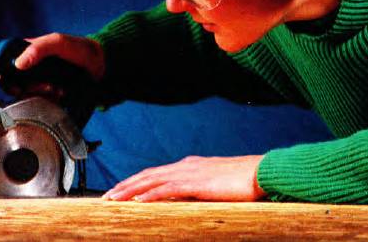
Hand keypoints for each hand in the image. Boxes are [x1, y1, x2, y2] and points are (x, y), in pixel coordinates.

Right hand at [5, 33, 104, 98]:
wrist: (102, 65)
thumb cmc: (80, 48)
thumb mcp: (58, 42)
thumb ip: (39, 48)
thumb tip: (18, 63)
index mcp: (28, 52)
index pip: (5, 67)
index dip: (6, 78)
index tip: (16, 85)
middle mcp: (31, 68)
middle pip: (13, 85)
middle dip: (27, 89)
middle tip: (43, 87)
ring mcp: (40, 81)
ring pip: (26, 96)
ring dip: (39, 95)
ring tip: (56, 90)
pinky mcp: (49, 93)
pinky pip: (40, 103)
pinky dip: (48, 101)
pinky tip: (60, 95)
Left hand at [102, 155, 265, 201]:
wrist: (260, 172)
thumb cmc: (242, 181)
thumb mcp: (215, 185)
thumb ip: (199, 190)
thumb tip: (185, 200)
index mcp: (189, 166)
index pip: (155, 173)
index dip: (136, 181)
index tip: (120, 191)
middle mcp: (185, 166)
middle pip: (147, 175)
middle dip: (125, 185)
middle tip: (107, 197)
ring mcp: (189, 173)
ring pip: (152, 180)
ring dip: (130, 190)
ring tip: (113, 199)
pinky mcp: (196, 183)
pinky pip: (168, 189)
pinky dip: (150, 195)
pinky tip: (138, 202)